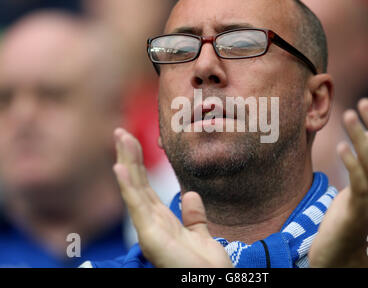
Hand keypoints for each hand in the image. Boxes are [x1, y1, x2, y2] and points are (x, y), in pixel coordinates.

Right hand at [113, 128, 232, 267]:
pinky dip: (128, 186)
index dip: (138, 164)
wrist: (211, 283)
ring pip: (134, 188)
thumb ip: (194, 216)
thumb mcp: (201, 236)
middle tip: (120, 131)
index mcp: (163, 220)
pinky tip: (120, 167)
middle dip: (129, 156)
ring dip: (126, 161)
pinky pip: (137, 207)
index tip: (133, 141)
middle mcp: (152, 222)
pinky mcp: (150, 236)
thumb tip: (190, 194)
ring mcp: (149, 228)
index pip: (146, 186)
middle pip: (137, 183)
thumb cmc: (205, 268)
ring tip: (120, 137)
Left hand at [309, 98, 367, 266]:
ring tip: (349, 114)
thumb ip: (361, 168)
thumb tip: (365, 139)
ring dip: (363, 137)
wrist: (339, 258)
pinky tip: (341, 146)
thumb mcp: (354, 190)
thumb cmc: (343, 221)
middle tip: (364, 101)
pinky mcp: (355, 214)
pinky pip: (359, 186)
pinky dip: (353, 163)